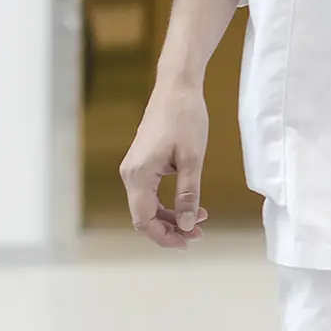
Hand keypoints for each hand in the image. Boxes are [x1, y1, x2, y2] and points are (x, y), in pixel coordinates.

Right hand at [118, 75, 210, 248]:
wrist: (176, 88)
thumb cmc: (185, 118)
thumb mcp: (192, 159)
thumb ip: (189, 194)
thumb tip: (188, 224)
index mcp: (139, 175)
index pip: (144, 220)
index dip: (165, 237)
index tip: (189, 242)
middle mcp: (130, 174)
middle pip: (144, 216)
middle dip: (171, 229)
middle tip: (200, 234)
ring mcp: (134, 168)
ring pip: (148, 206)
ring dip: (171, 218)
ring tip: (200, 221)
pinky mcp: (142, 163)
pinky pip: (150, 193)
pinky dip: (168, 204)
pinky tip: (190, 205)